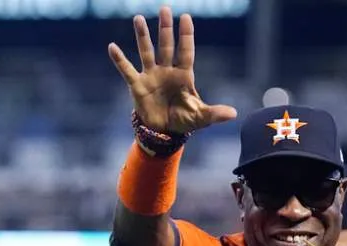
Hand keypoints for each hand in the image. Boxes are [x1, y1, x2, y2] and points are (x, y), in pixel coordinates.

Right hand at [108, 6, 236, 134]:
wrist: (164, 131)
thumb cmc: (184, 120)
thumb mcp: (201, 117)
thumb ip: (215, 113)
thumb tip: (234, 113)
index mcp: (184, 76)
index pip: (185, 52)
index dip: (186, 36)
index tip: (186, 17)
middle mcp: (167, 71)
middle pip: (166, 46)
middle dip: (166, 28)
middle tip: (165, 8)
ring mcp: (151, 76)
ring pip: (147, 52)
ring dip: (143, 36)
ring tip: (139, 18)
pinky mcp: (138, 86)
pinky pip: (127, 70)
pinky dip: (119, 60)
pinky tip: (112, 47)